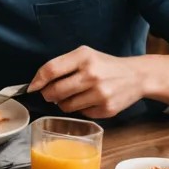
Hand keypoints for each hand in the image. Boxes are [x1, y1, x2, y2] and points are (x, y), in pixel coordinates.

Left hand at [28, 46, 144, 118]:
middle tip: (49, 94)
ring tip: (71, 96)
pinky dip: (79, 109)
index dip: (37, 81)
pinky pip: (81, 113)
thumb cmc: (104, 65)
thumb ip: (62, 65)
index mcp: (83, 57)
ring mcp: (101, 94)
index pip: (51, 70)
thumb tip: (38, 83)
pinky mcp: (108, 109)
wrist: (137, 76)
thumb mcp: (84, 55)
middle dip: (47, 95)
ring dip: (63, 103)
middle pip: (56, 91)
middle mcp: (92, 75)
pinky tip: (88, 100)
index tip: (31, 88)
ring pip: (66, 106)